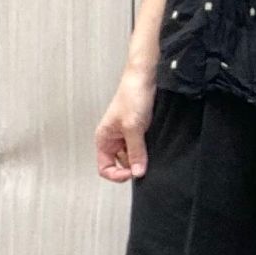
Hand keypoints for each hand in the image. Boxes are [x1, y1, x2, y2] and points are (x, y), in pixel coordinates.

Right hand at [95, 64, 156, 182]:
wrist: (144, 80)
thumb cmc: (131, 96)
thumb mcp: (133, 128)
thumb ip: (135, 152)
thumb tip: (138, 172)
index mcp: (103, 139)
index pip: (105, 168)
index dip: (117, 174)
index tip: (132, 173)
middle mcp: (112, 140)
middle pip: (119, 165)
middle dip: (132, 166)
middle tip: (143, 164)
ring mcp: (125, 137)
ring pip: (131, 158)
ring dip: (140, 158)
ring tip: (148, 150)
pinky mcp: (137, 133)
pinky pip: (140, 149)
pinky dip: (146, 151)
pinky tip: (151, 145)